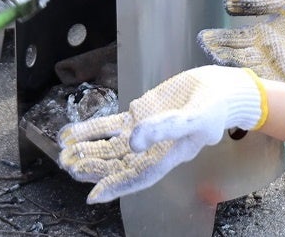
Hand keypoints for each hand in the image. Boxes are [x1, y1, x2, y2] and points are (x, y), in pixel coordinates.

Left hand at [59, 66, 265, 203]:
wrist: (221, 88)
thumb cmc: (214, 107)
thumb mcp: (194, 117)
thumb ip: (164, 128)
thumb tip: (133, 141)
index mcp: (169, 155)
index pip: (139, 176)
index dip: (117, 187)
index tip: (94, 197)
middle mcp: (153, 149)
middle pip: (118, 164)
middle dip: (93, 168)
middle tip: (67, 167)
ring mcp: (144, 132)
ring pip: (110, 147)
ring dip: (87, 151)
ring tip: (63, 155)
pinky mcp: (140, 115)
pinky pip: (110, 126)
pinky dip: (91, 130)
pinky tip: (70, 132)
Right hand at [199, 0, 284, 82]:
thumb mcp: (284, 1)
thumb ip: (257, 2)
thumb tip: (227, 1)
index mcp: (264, 35)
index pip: (236, 39)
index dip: (221, 39)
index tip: (204, 37)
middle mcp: (269, 53)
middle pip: (241, 57)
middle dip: (225, 56)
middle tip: (208, 54)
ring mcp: (282, 67)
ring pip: (256, 72)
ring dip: (240, 73)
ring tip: (224, 71)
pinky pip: (277, 83)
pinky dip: (265, 85)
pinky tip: (252, 86)